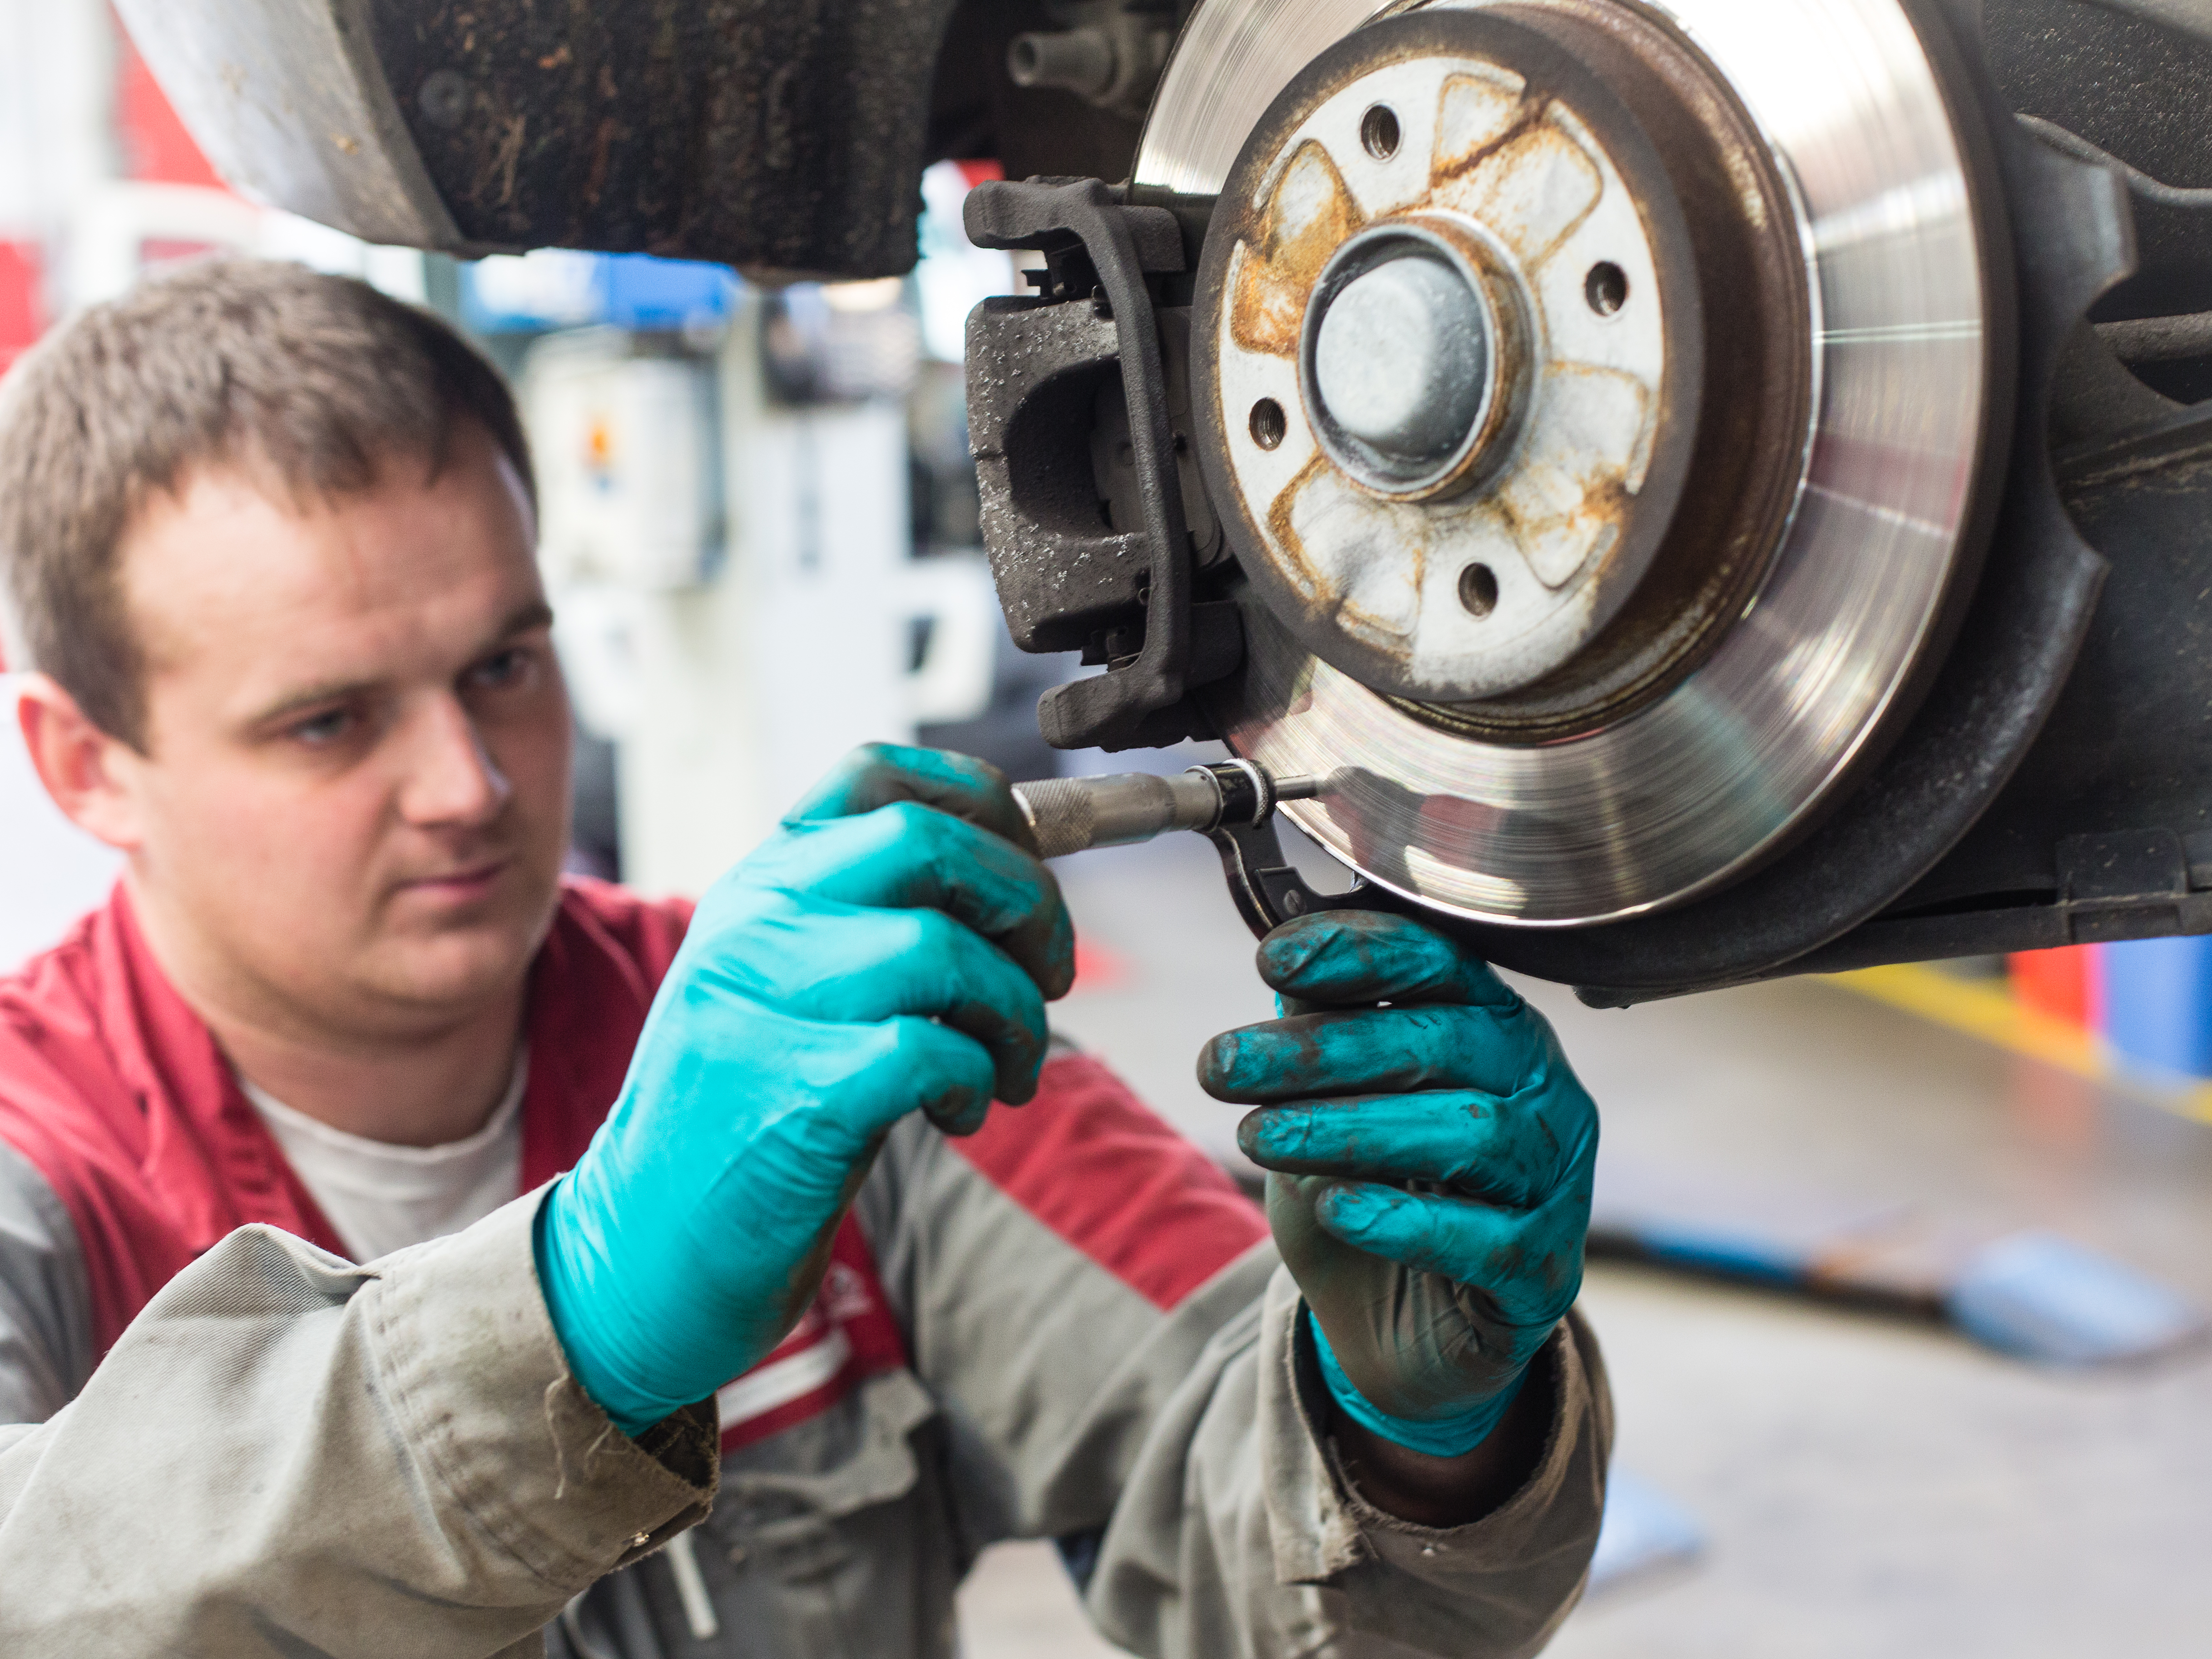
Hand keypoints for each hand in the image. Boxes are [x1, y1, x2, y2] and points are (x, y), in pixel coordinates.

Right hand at [535, 744, 1073, 1434]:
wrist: (644, 1248)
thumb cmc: (746, 1115)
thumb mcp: (787, 987)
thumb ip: (868, 921)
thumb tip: (1011, 875)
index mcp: (757, 887)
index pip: (873, 776)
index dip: (978, 800)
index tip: (1024, 858)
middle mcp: (755, 925)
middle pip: (926, 841)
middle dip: (1026, 898)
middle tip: (1047, 973)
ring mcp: (768, 1005)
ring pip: (943, 948)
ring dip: (1014, 1013)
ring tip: (1008, 1068)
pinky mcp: (797, 1094)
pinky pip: (932, 1049)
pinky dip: (977, 1079)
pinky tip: (961, 1112)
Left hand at [1198, 911, 1595, 1455]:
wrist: (1403, 1330)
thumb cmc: (1373, 1193)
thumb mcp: (1327, 1106)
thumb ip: (1318, 1035)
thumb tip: (1282, 963)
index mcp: (1497, 1029)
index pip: (1443, 963)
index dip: (1361, 951)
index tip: (1271, 958)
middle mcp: (1543, 1092)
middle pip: (1446, 1043)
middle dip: (1322, 1049)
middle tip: (1223, 1064)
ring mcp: (1555, 1183)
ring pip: (1470, 1133)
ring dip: (1351, 1129)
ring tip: (1257, 1136)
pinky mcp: (1543, 1272)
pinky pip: (1484, 1238)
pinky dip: (1402, 1218)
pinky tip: (1333, 1206)